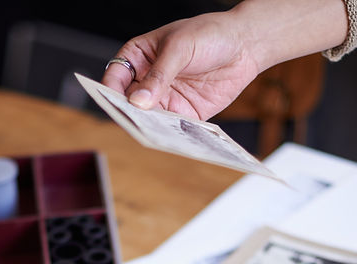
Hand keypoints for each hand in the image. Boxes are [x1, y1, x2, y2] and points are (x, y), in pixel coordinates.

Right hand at [102, 12, 260, 120]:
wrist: (245, 44)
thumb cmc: (210, 34)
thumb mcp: (180, 48)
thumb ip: (159, 74)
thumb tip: (138, 101)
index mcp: (139, 57)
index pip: (115, 76)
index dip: (110, 91)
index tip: (114, 102)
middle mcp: (149, 80)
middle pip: (128, 102)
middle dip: (128, 113)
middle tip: (133, 120)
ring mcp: (166, 98)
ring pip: (148, 118)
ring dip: (149, 126)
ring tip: (152, 131)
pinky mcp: (185, 113)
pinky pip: (172, 127)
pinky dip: (170, 134)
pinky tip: (171, 136)